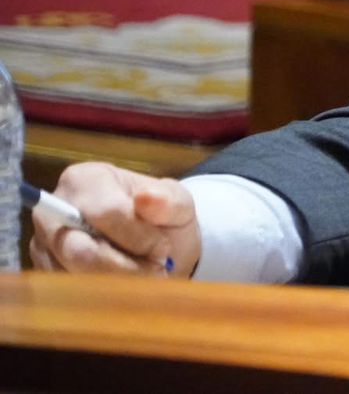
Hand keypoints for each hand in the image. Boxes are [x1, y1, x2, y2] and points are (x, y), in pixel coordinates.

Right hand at [28, 162, 200, 277]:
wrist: (155, 247)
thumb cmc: (162, 218)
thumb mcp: (178, 204)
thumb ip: (168, 201)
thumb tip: (147, 198)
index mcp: (84, 180)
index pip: (105, 213)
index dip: (138, 237)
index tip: (163, 248)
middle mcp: (54, 210)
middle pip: (81, 250)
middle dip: (125, 268)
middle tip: (156, 271)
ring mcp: (44, 245)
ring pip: (74, 277)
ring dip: (116, 284)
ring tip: (144, 277)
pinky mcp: (46, 273)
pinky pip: (69, 294)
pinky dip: (102, 296)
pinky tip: (125, 287)